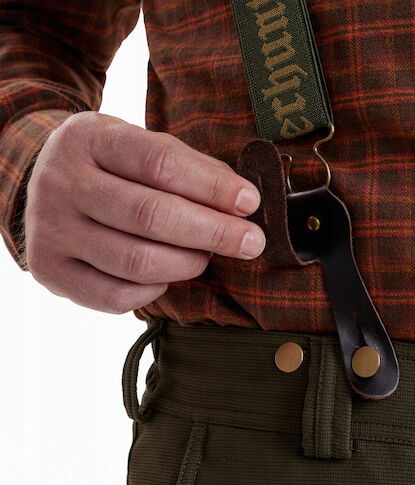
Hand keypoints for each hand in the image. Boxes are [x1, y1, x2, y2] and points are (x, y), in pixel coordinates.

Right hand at [25, 112, 264, 312]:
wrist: (45, 181)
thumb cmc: (111, 165)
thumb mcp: (141, 144)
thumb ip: (190, 167)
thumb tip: (242, 200)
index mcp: (90, 139)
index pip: (161, 162)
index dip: (213, 187)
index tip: (250, 203)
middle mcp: (62, 183)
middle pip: (151, 215)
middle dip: (214, 233)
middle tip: (251, 243)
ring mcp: (50, 230)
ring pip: (136, 261)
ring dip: (188, 263)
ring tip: (207, 255)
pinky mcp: (49, 270)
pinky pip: (115, 296)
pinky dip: (154, 290)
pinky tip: (166, 274)